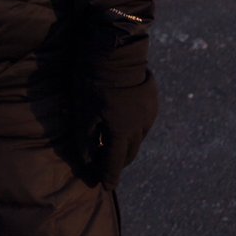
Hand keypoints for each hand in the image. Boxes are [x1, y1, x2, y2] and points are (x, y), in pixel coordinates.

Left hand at [71, 67, 157, 188]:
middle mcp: (140, 126)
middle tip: (105, 166)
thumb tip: (88, 160)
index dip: (108, 176)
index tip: (105, 187)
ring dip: (126, 145)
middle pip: (129, 153)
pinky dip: (133, 129)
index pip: (114, 162)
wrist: (116, 48)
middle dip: (117, 162)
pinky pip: (143, 123)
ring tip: (112, 144)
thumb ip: (85, 139)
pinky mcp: (153, 100)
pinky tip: (123, 123)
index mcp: (121, 131)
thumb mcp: (82, 110)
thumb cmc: (93, 79)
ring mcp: (150, 112)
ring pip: (138, 138)